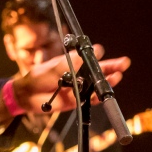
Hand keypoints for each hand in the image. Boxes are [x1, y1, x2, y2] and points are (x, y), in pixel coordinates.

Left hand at [13, 45, 130, 113]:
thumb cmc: (37, 77)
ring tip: (118, 75)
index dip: (96, 55)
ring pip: (97, 85)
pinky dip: (98, 97)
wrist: (27, 96)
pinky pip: (90, 99)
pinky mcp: (77, 101)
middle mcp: (78, 74)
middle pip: (98, 71)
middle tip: (124, 63)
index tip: (101, 51)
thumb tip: (82, 56)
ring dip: (107, 81)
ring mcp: (78, 88)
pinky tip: (105, 93)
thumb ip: (67, 64)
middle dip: (111, 67)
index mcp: (72, 63)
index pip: (88, 57)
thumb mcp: (51, 68)